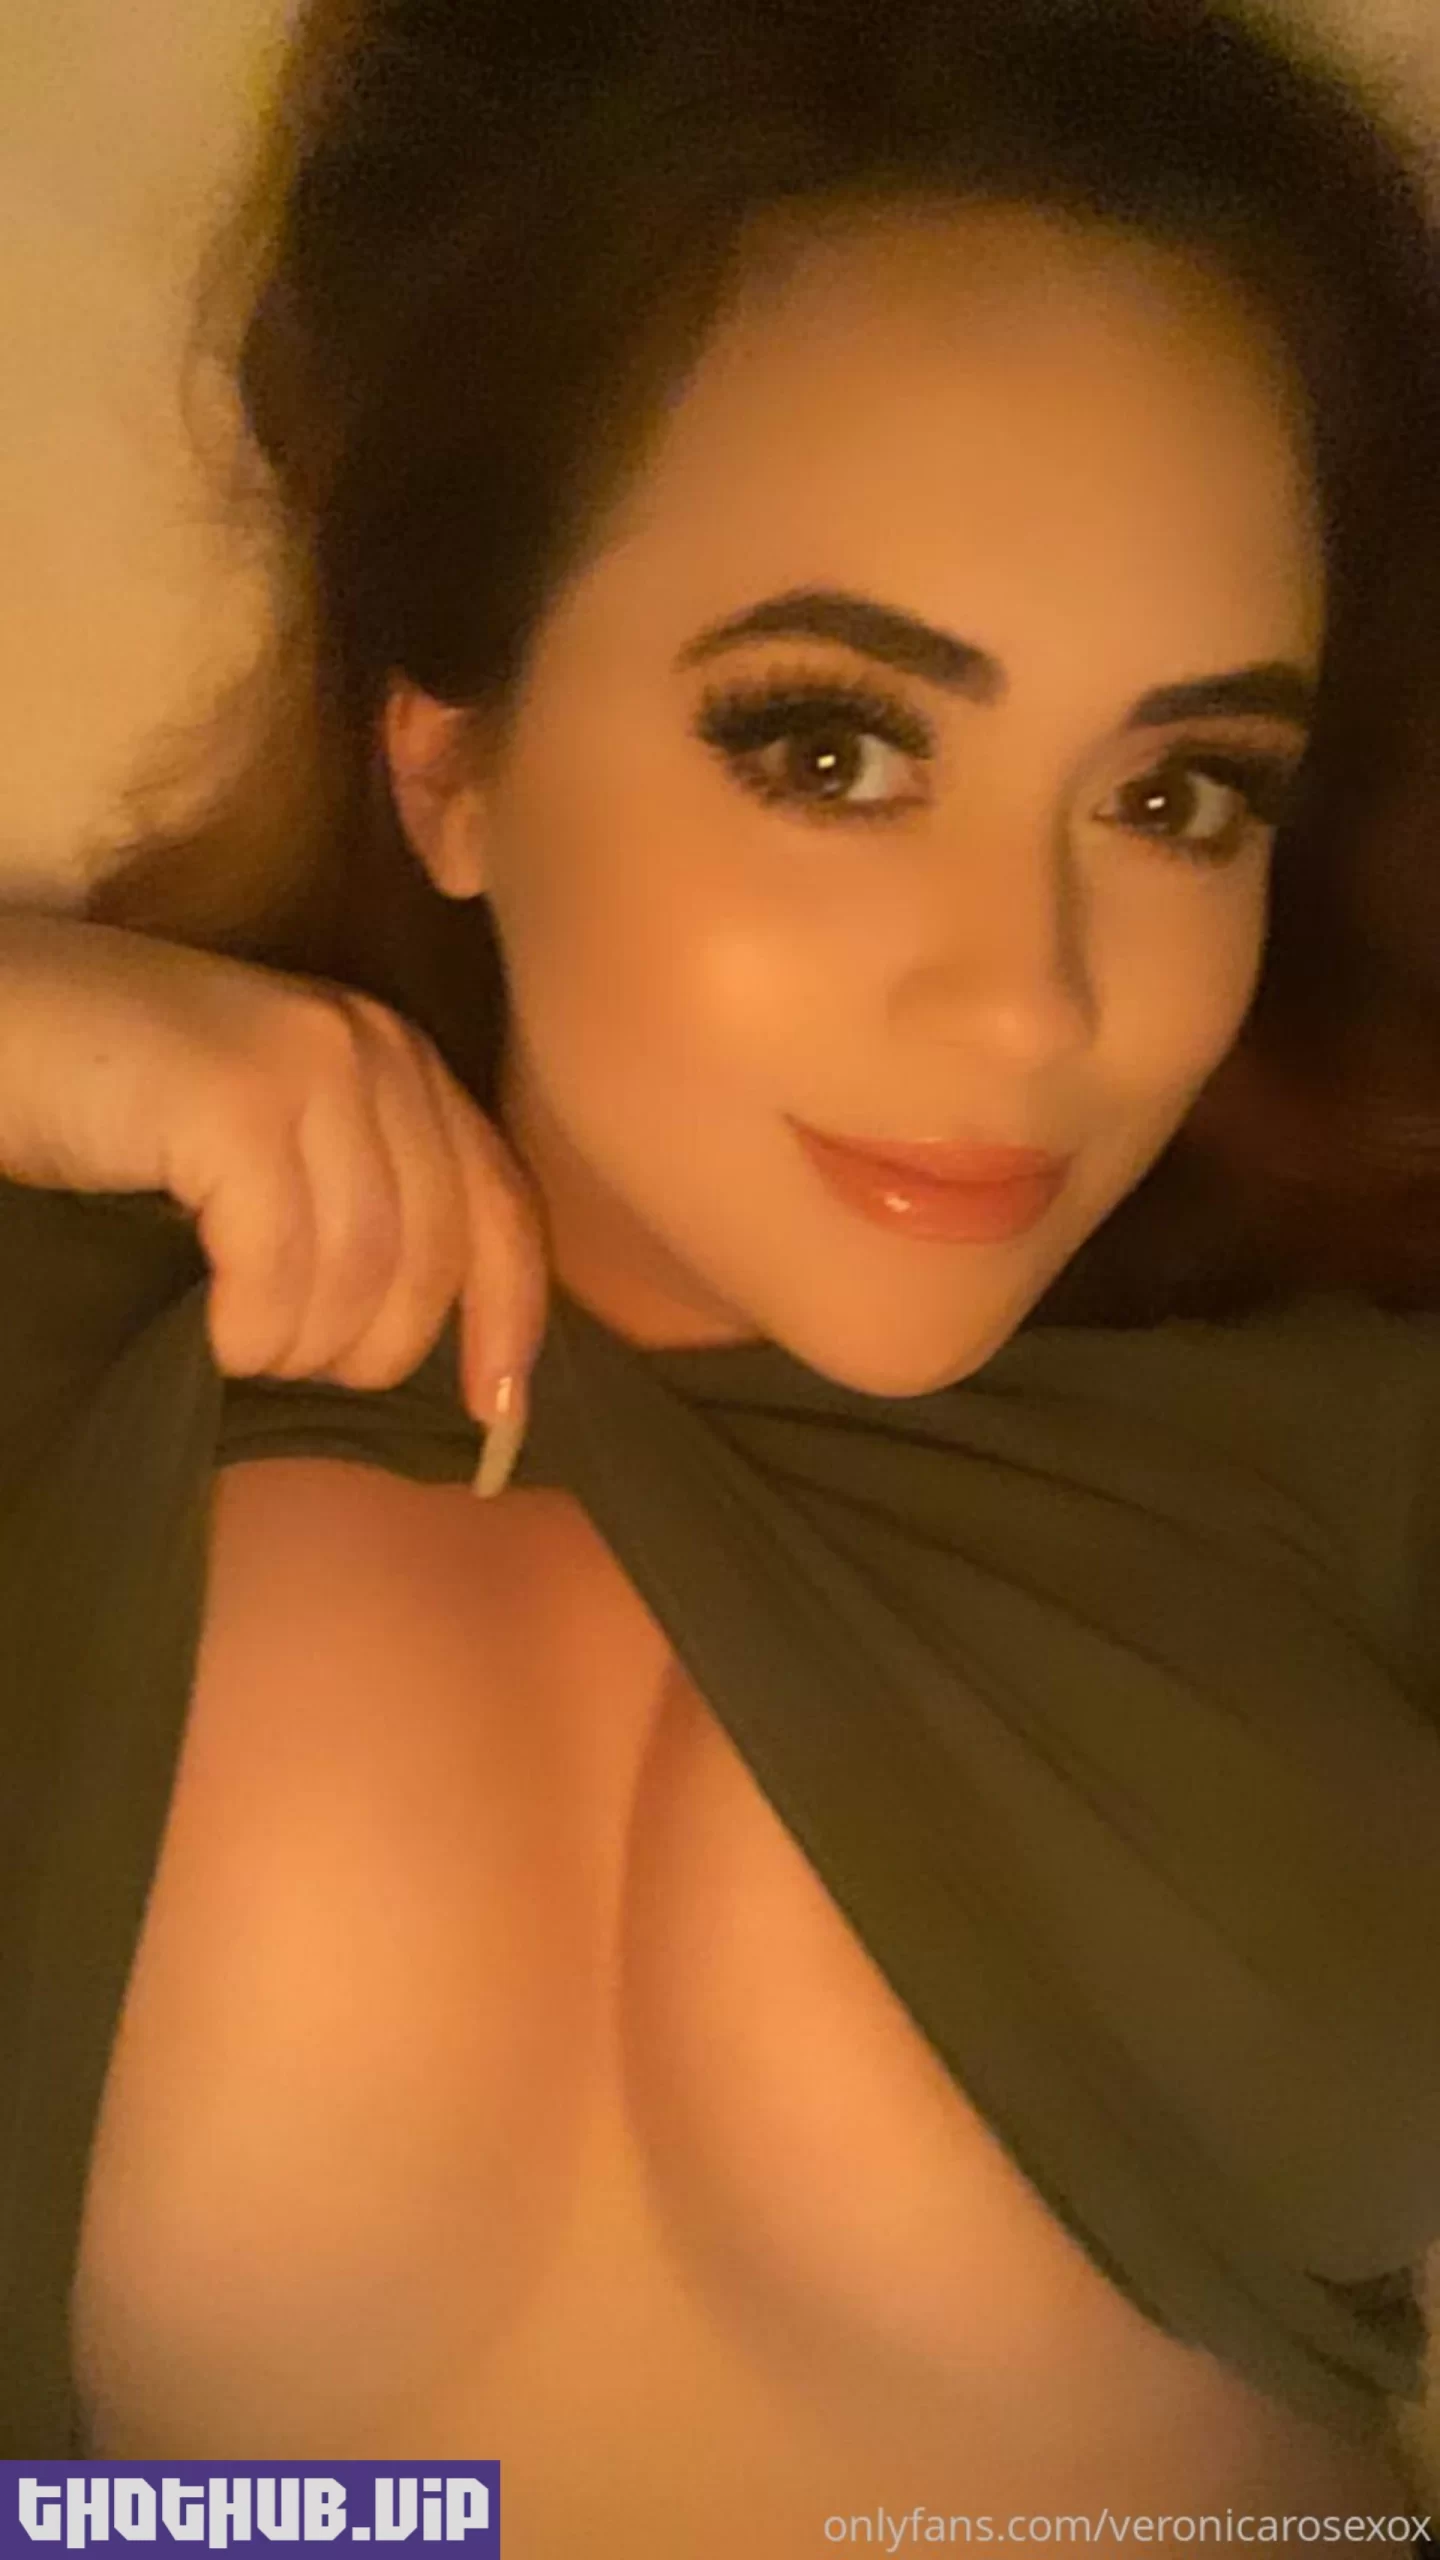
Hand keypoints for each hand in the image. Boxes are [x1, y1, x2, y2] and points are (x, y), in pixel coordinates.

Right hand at [0, 911, 547, 1470]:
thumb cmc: (118, 1104)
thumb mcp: (270, 1140)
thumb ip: (357, 1195)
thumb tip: (429, 1337)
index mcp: (398, 1059)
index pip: (501, 1203)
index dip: (510, 1317)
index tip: (497, 1411)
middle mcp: (371, 1048)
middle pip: (435, 1251)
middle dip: (378, 1346)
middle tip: (301, 1370)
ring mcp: (305, 1064)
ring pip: (361, 1267)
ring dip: (304, 1343)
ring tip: (246, 1348)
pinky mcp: (230, 1099)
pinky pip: (280, 1260)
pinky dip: (253, 1324)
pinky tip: (216, 1335)